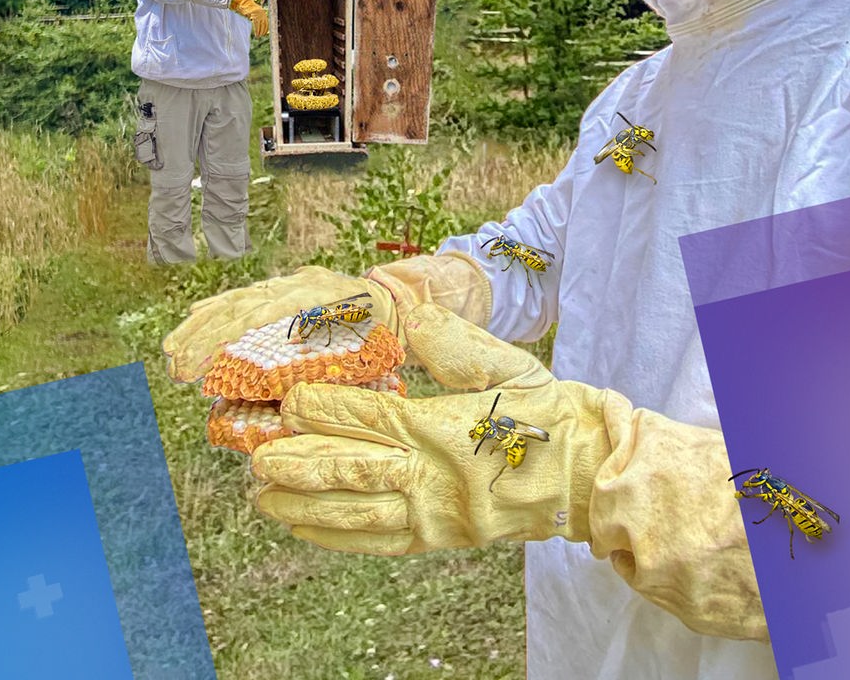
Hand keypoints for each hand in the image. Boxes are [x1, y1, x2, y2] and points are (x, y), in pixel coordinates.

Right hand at [162, 266, 374, 382]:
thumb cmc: (381, 329)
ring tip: (170, 351)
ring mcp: (283, 284)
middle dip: (199, 339)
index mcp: (310, 296)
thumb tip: (285, 389)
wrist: (394, 299)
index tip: (198, 367)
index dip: (222, 341)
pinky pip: (241, 297)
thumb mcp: (362, 346)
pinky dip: (214, 308)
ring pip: (232, 302)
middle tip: (175, 369)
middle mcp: (291, 285)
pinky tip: (192, 316)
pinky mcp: (280, 288)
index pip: (255, 317)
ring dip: (198, 326)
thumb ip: (324, 359)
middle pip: (234, 309)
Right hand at [228, 0, 269, 36]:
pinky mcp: (254, 16)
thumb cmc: (247, 8)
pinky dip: (256, 30)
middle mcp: (262, 13)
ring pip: (260, 25)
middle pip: (264, 24)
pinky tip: (256, 34)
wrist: (243, 3)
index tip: (265, 33)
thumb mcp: (254, 12)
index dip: (266, 28)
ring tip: (258, 36)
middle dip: (263, 31)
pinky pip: (256, 25)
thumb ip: (257, 17)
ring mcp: (258, 14)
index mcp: (263, 12)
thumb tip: (259, 25)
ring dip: (259, 32)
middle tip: (261, 36)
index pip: (266, 22)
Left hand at [253, 303, 612, 553]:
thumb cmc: (550, 414)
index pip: (372, 418)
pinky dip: (336, 537)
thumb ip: (454, 340)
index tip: (288, 401)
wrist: (594, 476)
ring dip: (304, 505)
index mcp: (446, 427)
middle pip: (353, 470)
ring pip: (357, 512)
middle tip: (255, 457)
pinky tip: (301, 526)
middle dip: (298, 463)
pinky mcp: (442, 539)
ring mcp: (436, 514)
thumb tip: (408, 306)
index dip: (325, 411)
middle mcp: (434, 476)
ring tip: (262, 496)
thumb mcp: (507, 364)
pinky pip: (379, 543)